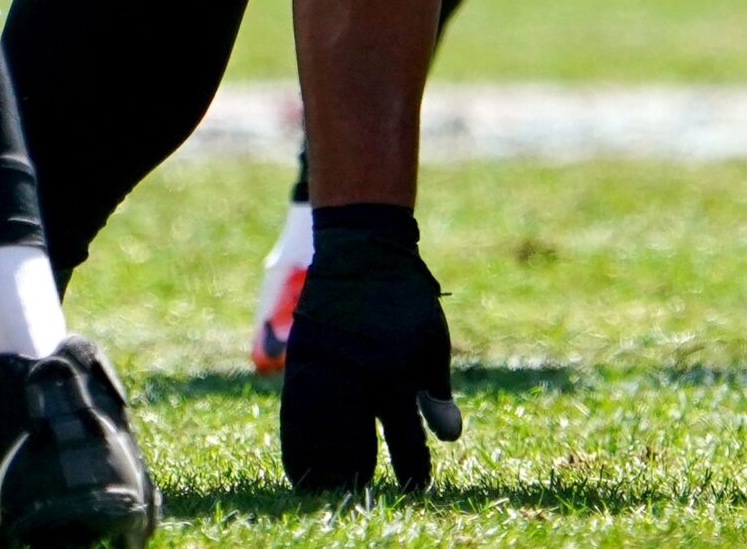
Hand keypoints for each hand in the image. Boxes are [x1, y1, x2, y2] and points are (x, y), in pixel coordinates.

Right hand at [280, 223, 461, 493]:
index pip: (408, 442)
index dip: (413, 471)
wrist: (360, 254)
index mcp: (399, 377)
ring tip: (331, 488)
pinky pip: (295, 418)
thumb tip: (451, 437)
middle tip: (364, 492)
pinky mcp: (301, 364)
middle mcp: (359, 380)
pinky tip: (303, 465)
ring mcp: (325, 372)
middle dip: (362, 476)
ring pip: (321, 439)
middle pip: (358, 449)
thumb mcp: (432, 342)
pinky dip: (299, 446)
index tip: (416, 486)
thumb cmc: (405, 300)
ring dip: (326, 468)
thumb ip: (437, 393)